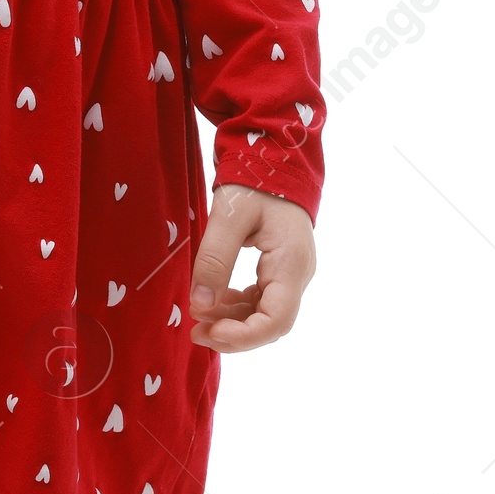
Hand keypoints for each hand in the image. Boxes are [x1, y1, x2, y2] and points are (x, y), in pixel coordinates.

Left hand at [188, 183, 314, 352]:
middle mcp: (298, 274)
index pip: (276, 320)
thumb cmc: (254, 181)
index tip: (209, 332)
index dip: (244, 336)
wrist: (273, 157)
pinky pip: (263, 298)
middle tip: (196, 333)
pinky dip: (238, 305)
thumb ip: (214, 258)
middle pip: (272, 322)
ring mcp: (291, 272)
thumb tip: (199, 305)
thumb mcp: (228, 215)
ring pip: (266, 313)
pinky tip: (214, 300)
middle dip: (234, 333)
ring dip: (233, 321)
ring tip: (198, 320)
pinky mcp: (281, 268)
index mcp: (291, 263)